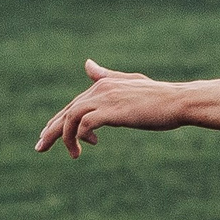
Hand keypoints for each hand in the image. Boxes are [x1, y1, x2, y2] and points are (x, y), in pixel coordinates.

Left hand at [35, 60, 189, 157]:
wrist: (180, 102)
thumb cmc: (161, 97)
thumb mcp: (132, 84)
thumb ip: (108, 76)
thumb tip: (87, 64)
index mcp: (104, 85)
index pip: (74, 105)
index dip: (62, 122)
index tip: (58, 139)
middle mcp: (100, 90)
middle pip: (67, 111)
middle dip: (51, 131)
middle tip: (39, 148)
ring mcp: (104, 100)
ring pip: (71, 118)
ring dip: (64, 137)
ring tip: (71, 154)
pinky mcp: (111, 112)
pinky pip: (84, 124)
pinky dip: (79, 136)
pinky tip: (84, 146)